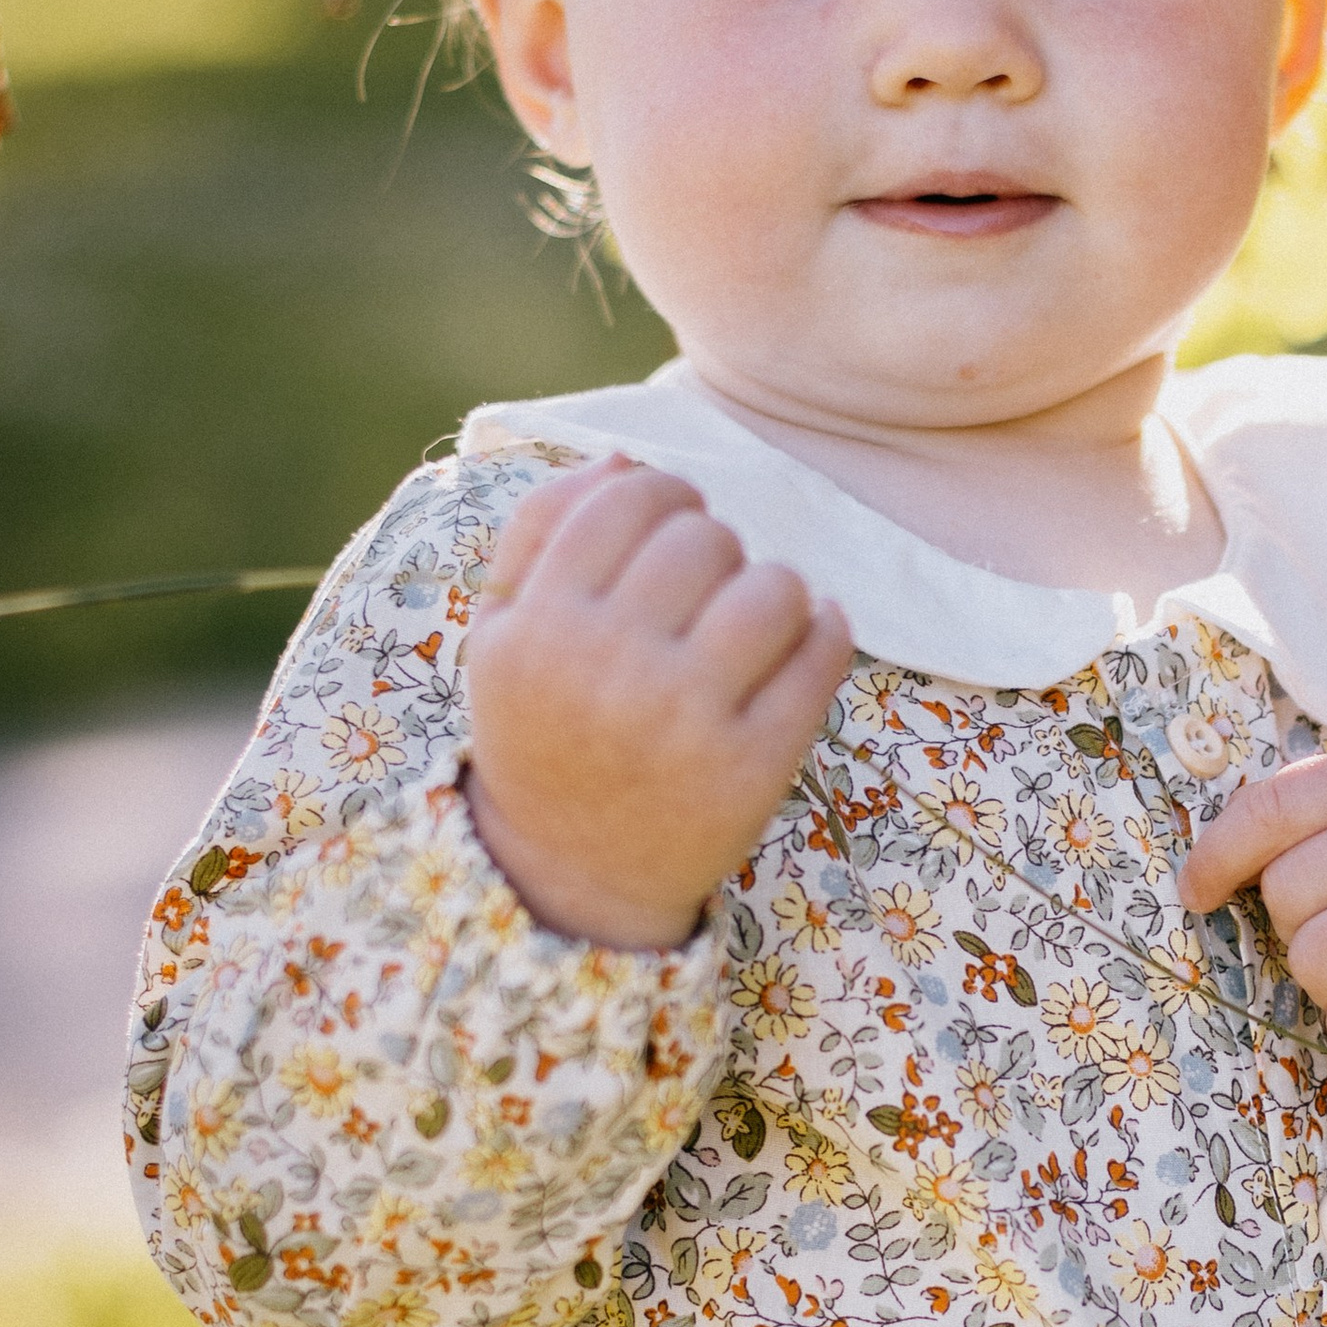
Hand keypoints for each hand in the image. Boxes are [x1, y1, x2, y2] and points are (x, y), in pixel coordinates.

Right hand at [465, 459, 854, 951]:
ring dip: (773, 588)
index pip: (630, 501)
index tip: (671, 526)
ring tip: (752, 618)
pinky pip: (822, 653)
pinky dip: (824, 631)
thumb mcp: (503, 631)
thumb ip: (541, 529)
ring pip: (774, 586)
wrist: (574, 866)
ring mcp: (687, 722)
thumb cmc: (545, 727)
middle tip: (704, 587)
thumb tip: (624, 461)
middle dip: (714, 547)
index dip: (664, 496)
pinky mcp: (755, 766)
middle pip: (706, 537)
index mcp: (542, 627)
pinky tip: (801, 641)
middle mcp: (612, 670)